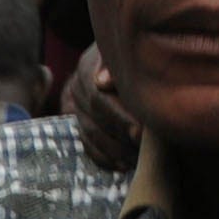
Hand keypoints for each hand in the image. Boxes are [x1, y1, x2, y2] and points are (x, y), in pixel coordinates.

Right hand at [72, 57, 140, 176]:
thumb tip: (103, 81)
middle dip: (119, 137)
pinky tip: (123, 165)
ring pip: (89, 135)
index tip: (140, 133)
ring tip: (137, 160)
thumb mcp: (130, 53)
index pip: (97, 97)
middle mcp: (77, 87)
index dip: (118, 117)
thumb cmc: (137, 57)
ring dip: (114, 151)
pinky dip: (105, 158)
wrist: (121, 64)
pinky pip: (87, 146)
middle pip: (92, 119)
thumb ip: (117, 64)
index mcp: (88, 67)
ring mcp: (76, 107)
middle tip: (143, 152)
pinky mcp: (80, 123)